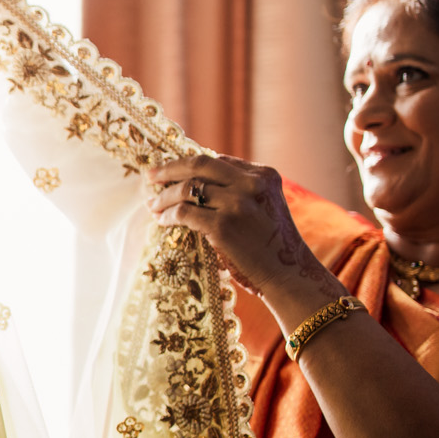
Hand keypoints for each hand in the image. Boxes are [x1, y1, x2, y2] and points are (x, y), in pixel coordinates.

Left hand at [146, 154, 341, 310]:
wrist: (288, 275)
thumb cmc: (272, 245)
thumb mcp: (265, 206)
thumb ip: (241, 189)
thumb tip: (197, 180)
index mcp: (264, 175)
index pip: (218, 161)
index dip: (190, 165)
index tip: (171, 171)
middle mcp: (252, 184)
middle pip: (199, 164)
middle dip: (169, 169)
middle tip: (150, 176)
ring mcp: (237, 204)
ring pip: (187, 189)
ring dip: (164, 197)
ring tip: (153, 206)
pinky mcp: (223, 226)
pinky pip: (184, 213)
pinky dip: (169, 215)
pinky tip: (162, 221)